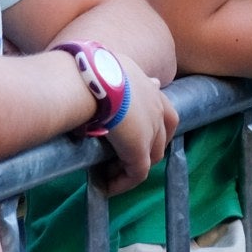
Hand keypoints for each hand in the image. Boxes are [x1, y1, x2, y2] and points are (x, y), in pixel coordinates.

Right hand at [94, 65, 177, 196]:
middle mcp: (155, 106)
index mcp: (146, 86)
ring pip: (150, 156)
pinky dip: (123, 182)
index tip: (140, 130)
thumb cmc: (90, 71)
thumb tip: (100, 71)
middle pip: (162, 134)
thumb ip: (111, 73)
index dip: (154, 122)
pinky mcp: (139, 150)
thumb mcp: (105, 65)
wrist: (91, 81)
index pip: (161, 107)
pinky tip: (106, 186)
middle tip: (124, 158)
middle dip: (148, 147)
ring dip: (131, 166)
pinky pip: (137, 174)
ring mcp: (151, 129)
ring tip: (109, 173)